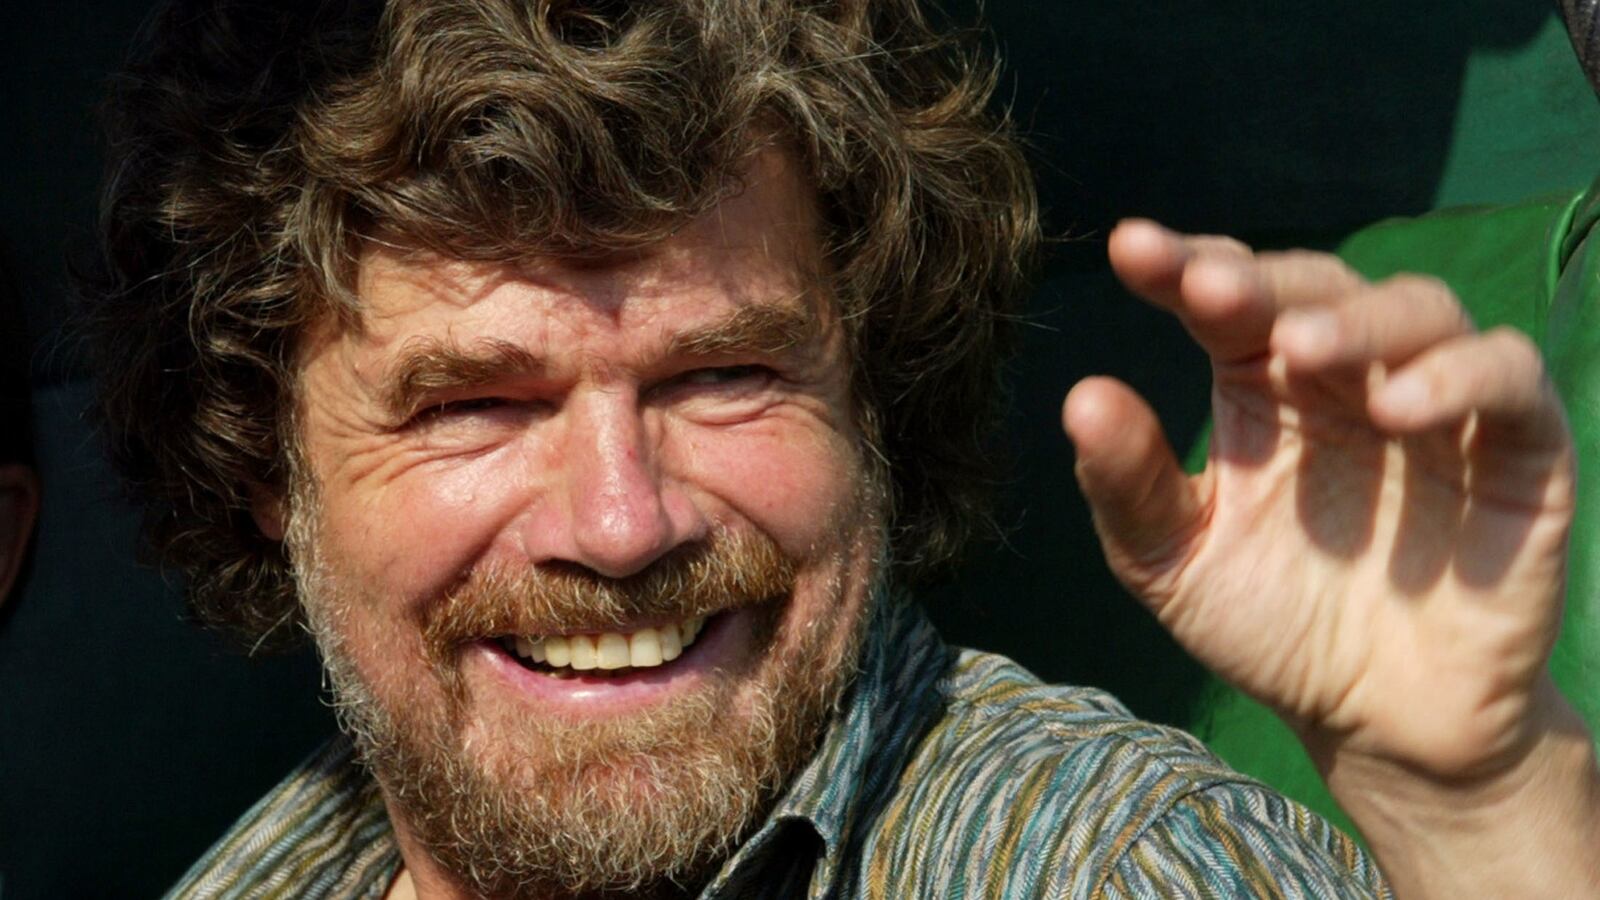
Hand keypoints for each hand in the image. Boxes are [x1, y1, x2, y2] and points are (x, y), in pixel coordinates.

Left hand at [1064, 219, 1576, 782]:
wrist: (1374, 722)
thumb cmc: (1269, 623)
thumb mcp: (1174, 561)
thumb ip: (1128, 484)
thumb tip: (1079, 396)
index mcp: (1260, 385)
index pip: (1223, 300)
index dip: (1181, 264)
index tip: (1129, 247)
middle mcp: (1347, 377)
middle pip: (1317, 286)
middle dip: (1262, 279)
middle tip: (1208, 287)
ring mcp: (1436, 402)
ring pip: (1419, 309)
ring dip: (1360, 320)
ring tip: (1302, 347)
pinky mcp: (1518, 448)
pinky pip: (1508, 378)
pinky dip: (1461, 377)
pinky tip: (1399, 411)